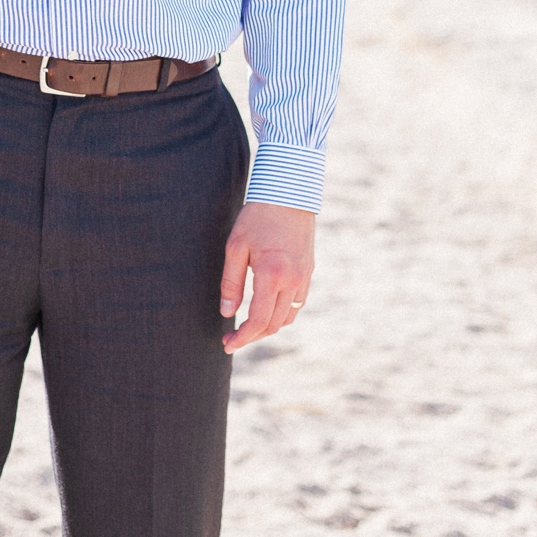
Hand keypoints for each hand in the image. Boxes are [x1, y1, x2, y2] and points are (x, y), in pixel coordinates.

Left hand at [220, 201, 314, 353]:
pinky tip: (266, 308)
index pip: (258, 321)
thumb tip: (227, 313)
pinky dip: (282, 313)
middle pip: (274, 324)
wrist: (289, 192)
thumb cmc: (257, 216)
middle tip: (232, 338)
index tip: (227, 344)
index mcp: (272, 275)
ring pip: (288, 317)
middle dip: (252, 336)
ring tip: (247, 325)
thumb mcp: (236, 247)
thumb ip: (231, 282)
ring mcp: (304, 277)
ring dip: (268, 327)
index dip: (242, 337)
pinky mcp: (309, 271)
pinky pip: (297, 303)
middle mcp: (293, 281)